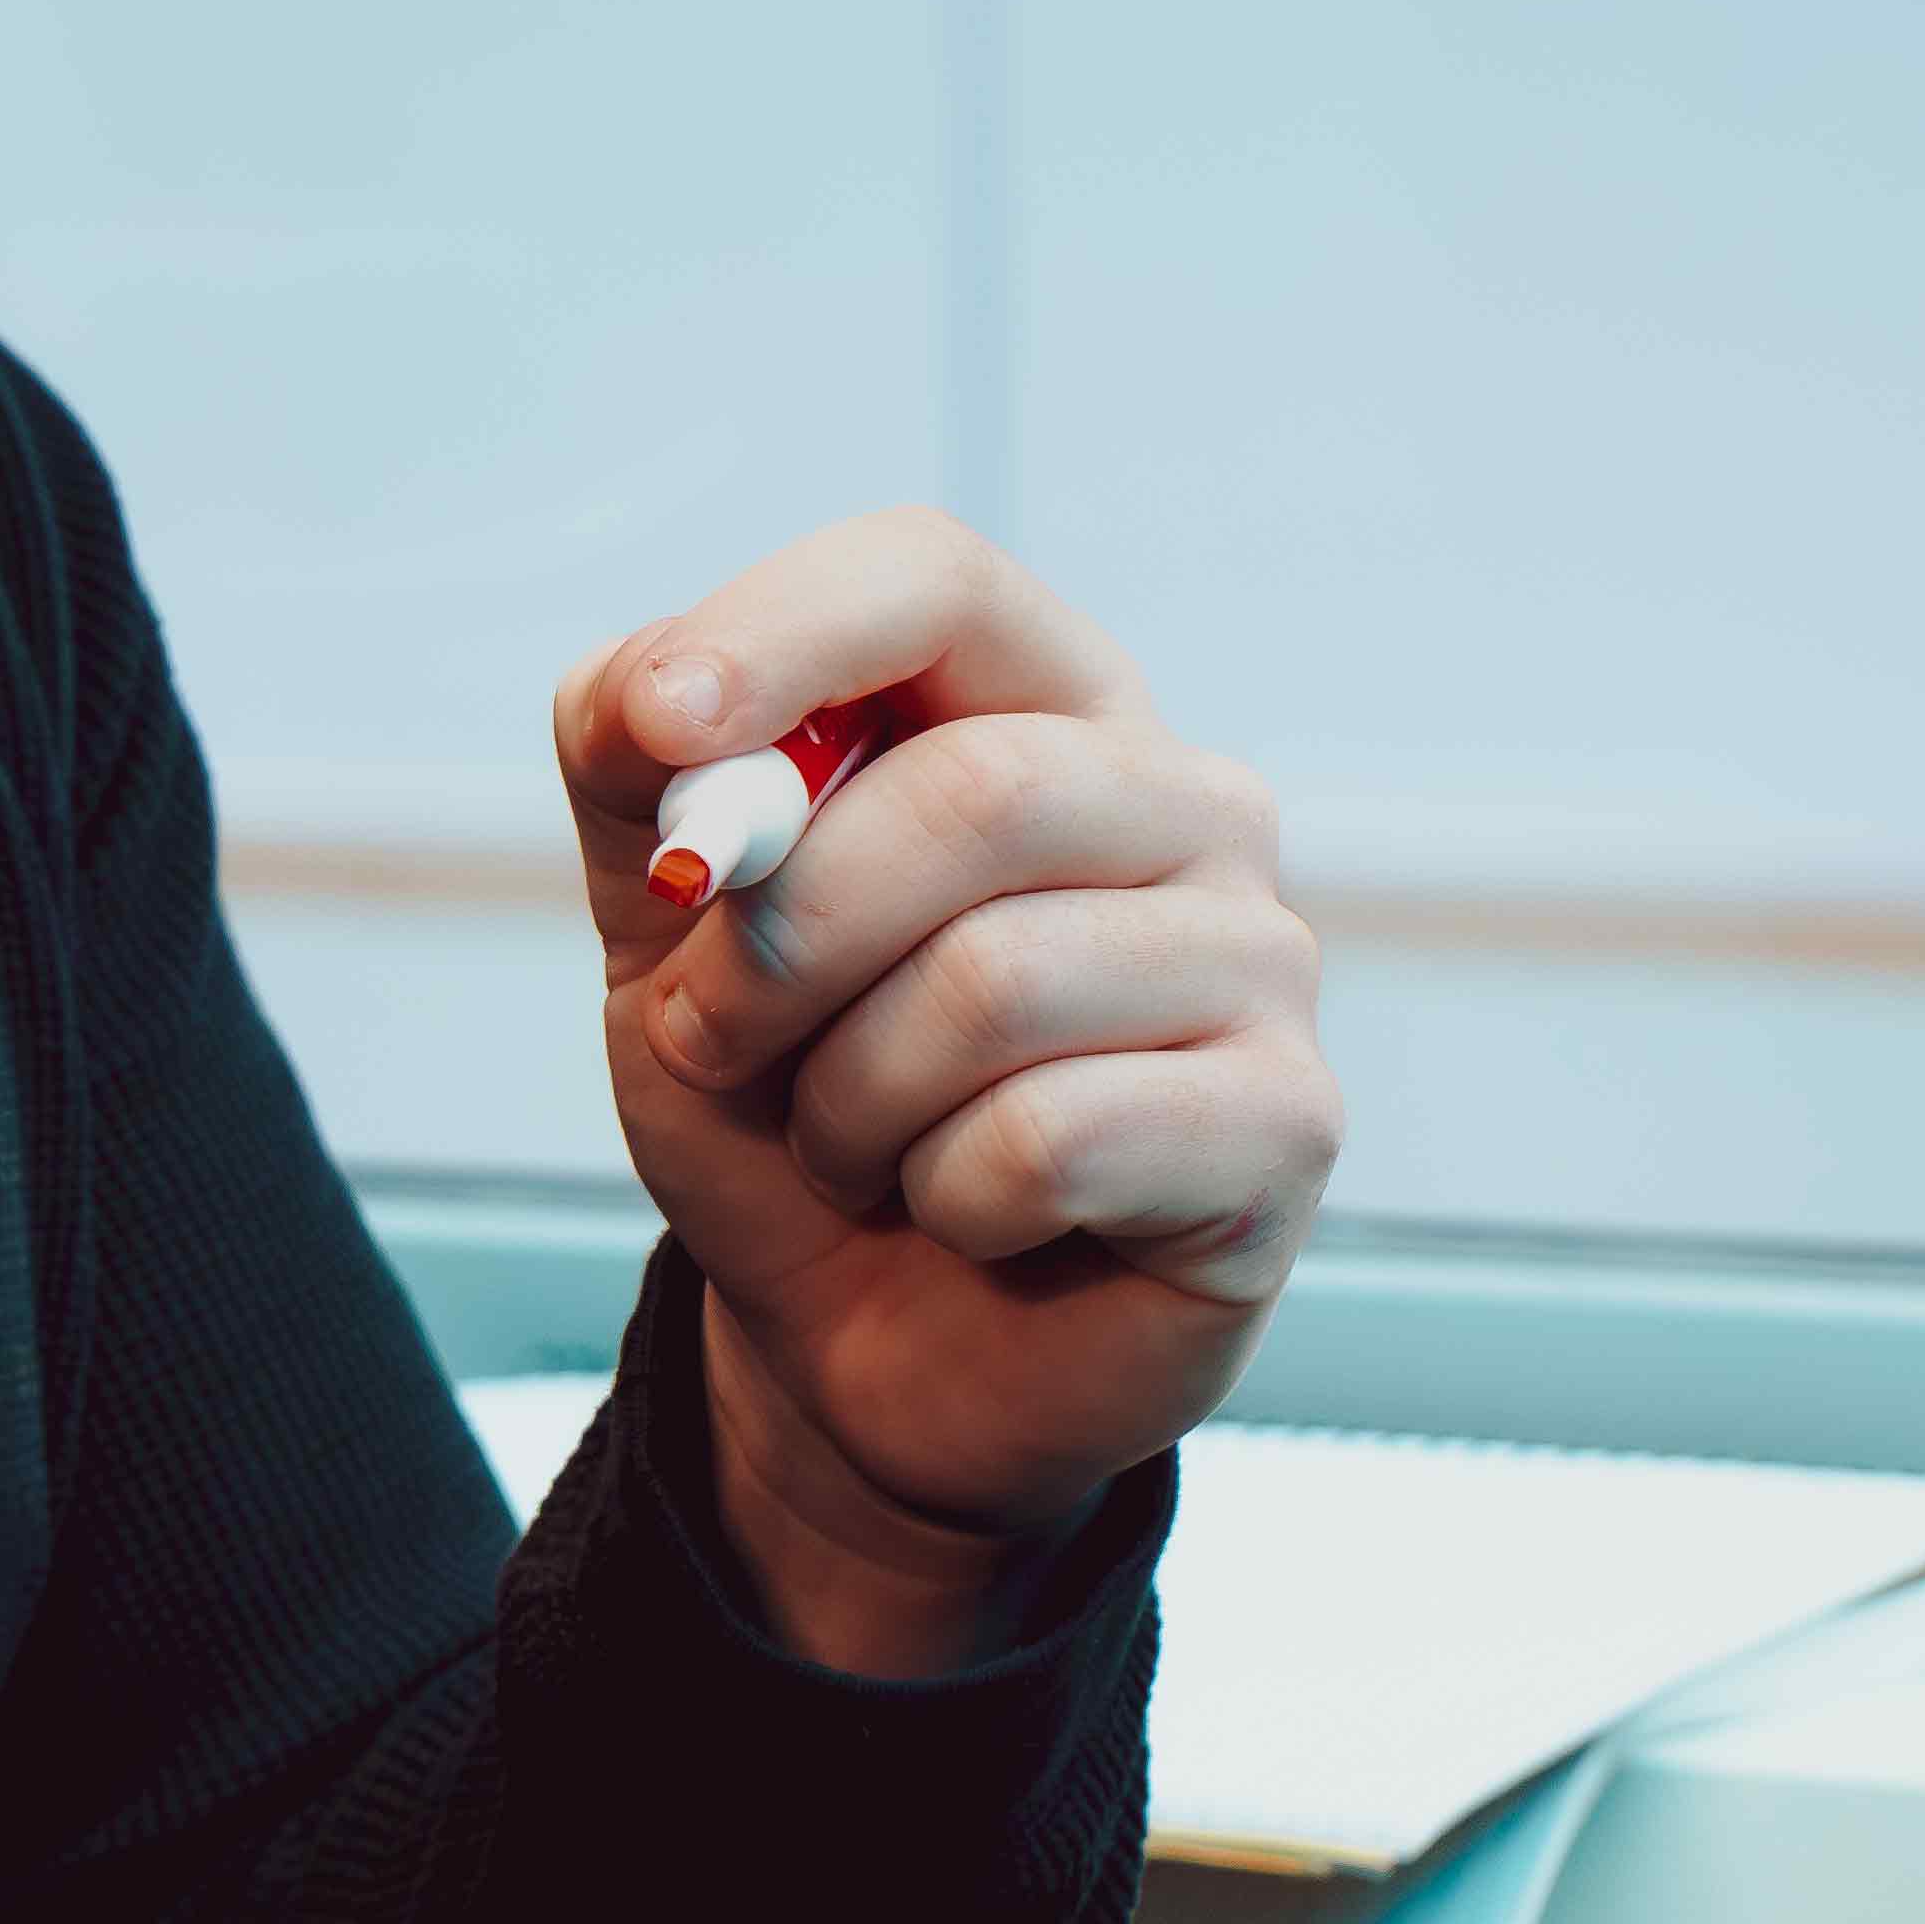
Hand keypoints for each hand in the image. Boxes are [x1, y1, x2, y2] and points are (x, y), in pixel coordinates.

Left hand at [556, 505, 1337, 1672]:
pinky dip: (947, 1194)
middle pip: (973, 791)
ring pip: (1001, 979)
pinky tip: (965, 1216)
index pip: (933, 577)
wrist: (857, 1346)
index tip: (661, 726)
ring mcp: (1259, 957)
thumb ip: (636, 774)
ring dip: (850, 1095)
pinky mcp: (1289, 1124)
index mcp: (1038, 699)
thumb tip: (652, 698)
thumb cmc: (783, 1093)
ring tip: (849, 1142)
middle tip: (709, 1035)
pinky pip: (1059, 1137)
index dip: (785, 633)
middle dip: (787, 939)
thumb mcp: (662, 924)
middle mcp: (1183, 796)